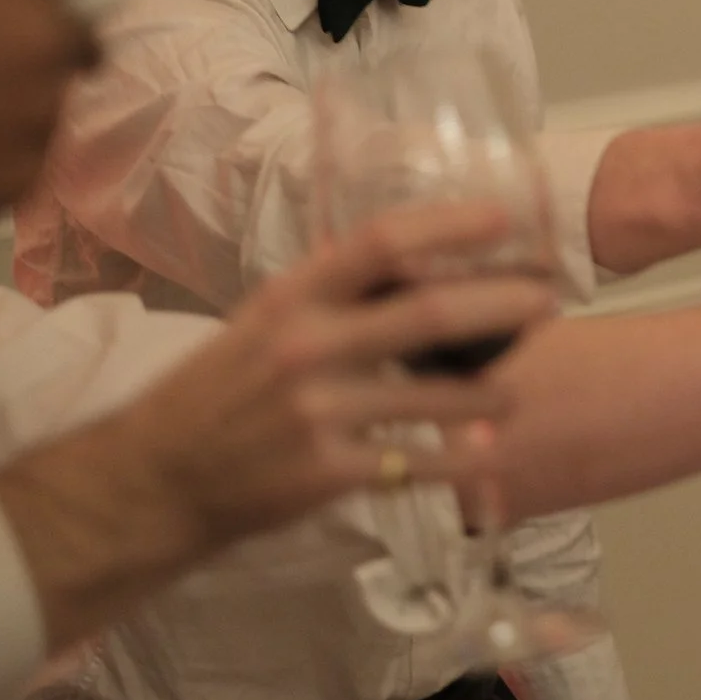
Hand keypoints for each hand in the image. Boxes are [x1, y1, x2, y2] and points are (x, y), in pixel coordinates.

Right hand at [0, 200, 557, 646]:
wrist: (151, 480)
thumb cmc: (218, 393)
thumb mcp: (263, 323)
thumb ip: (335, 299)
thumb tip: (427, 270)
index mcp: (292, 297)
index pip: (381, 242)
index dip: (448, 225)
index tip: (504, 218)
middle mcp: (306, 346)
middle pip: (429, 314)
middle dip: (503, 304)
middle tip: (549, 302)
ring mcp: (317, 412)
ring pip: (435, 396)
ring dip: (490, 394)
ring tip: (513, 392)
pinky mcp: (326, 474)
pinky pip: (416, 464)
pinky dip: (458, 459)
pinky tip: (484, 453)